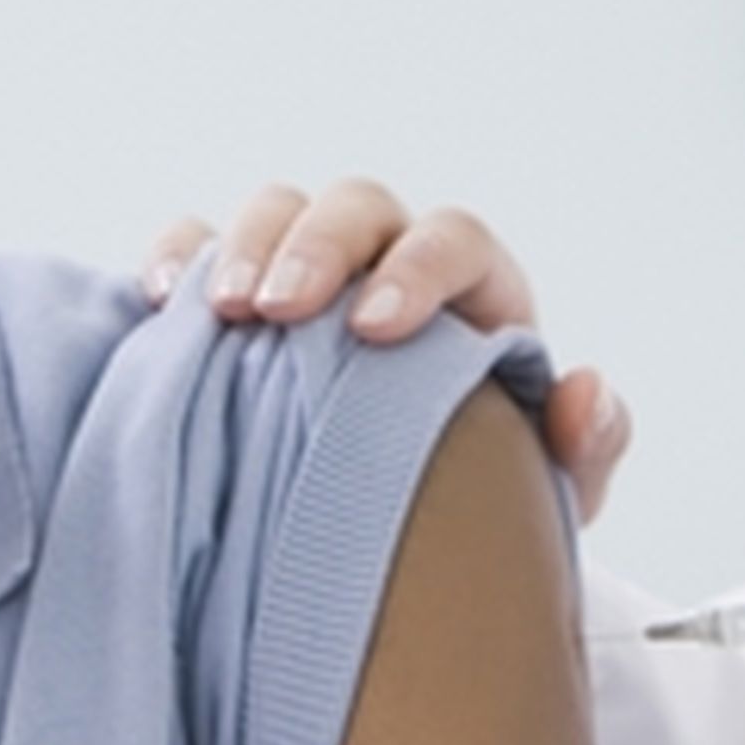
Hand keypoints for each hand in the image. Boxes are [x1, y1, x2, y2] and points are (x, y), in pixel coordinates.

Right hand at [144, 179, 628, 522]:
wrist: (406, 536)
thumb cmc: (484, 494)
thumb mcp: (547, 487)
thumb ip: (584, 443)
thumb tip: (584, 393)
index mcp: (473, 293)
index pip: (453, 242)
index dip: (418, 269)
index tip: (378, 329)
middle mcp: (389, 262)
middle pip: (356, 208)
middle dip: (315, 247)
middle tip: (278, 311)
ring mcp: (309, 271)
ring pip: (277, 211)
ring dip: (243, 248)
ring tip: (218, 311)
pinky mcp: (241, 296)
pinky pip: (202, 246)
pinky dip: (180, 258)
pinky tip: (160, 301)